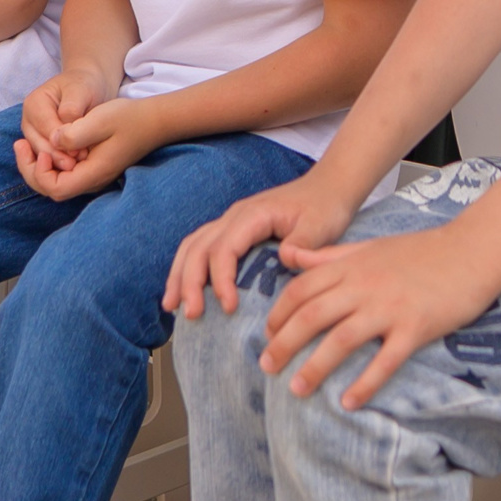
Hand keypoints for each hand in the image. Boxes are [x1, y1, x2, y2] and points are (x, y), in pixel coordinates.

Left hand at [16, 93, 162, 200]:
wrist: (154, 120)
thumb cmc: (129, 118)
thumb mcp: (101, 119)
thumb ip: (75, 132)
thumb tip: (53, 140)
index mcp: (93, 173)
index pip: (55, 188)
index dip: (40, 172)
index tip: (42, 148)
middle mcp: (92, 180)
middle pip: (51, 189)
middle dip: (31, 170)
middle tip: (19, 146)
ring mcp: (93, 175)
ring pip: (56, 181)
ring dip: (37, 165)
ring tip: (25, 144)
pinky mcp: (93, 167)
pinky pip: (64, 172)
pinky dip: (49, 161)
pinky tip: (45, 144)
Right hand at [17, 70, 104, 175]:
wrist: (88, 87)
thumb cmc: (84, 86)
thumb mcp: (81, 90)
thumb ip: (72, 108)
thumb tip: (63, 133)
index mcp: (34, 103)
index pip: (45, 129)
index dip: (62, 142)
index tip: (81, 152)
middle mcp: (28, 120)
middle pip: (39, 145)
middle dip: (59, 157)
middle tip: (78, 165)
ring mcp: (33, 134)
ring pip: (41, 155)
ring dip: (59, 163)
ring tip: (78, 166)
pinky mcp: (41, 144)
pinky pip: (47, 159)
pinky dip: (59, 164)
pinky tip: (74, 168)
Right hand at [165, 174, 357, 319]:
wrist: (328, 186)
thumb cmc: (325, 206)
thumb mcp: (320, 225)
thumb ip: (303, 243)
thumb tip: (283, 260)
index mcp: (252, 215)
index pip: (224, 249)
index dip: (221, 279)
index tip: (228, 307)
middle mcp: (234, 216)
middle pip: (199, 247)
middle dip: (189, 282)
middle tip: (191, 315)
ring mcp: (230, 221)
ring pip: (193, 245)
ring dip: (179, 275)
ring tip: (172, 307)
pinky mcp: (233, 229)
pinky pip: (201, 246)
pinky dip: (187, 268)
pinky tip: (184, 290)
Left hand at [260, 225, 499, 409]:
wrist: (470, 250)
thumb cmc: (421, 250)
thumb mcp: (369, 245)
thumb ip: (328, 255)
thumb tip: (289, 256)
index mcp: (351, 266)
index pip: (301, 290)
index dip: (278, 314)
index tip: (267, 336)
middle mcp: (364, 286)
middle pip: (312, 316)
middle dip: (284, 344)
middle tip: (267, 368)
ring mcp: (389, 307)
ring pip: (341, 340)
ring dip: (315, 367)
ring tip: (296, 389)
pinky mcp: (415, 327)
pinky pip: (385, 360)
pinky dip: (365, 383)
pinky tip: (349, 402)